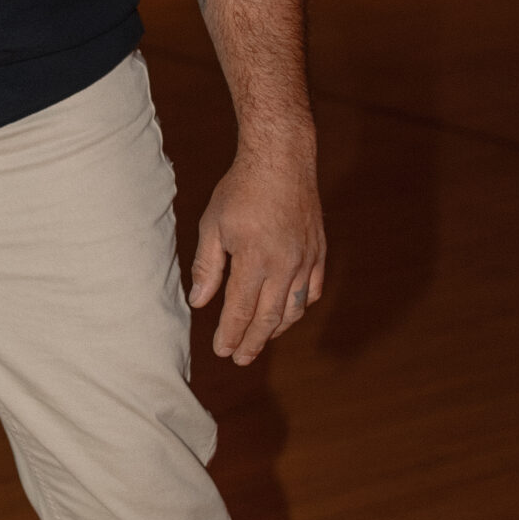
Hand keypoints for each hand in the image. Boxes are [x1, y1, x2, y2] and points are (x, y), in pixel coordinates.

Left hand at [188, 137, 325, 365]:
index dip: (231, 334)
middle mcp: (285, 265)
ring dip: (276, 329)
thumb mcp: (213, 225)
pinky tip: (287, 312)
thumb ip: (208, 267)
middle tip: (240, 359)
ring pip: (294, 308)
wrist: (281, 160)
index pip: (241, 310)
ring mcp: (306, 259)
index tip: (221, 351)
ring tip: (260, 340)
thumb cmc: (241, 190)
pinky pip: (313, 290)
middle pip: (269, 317)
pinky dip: (300, 307)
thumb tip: (199, 302)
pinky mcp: (318, 251)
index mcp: (255, 259)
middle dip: (253, 341)